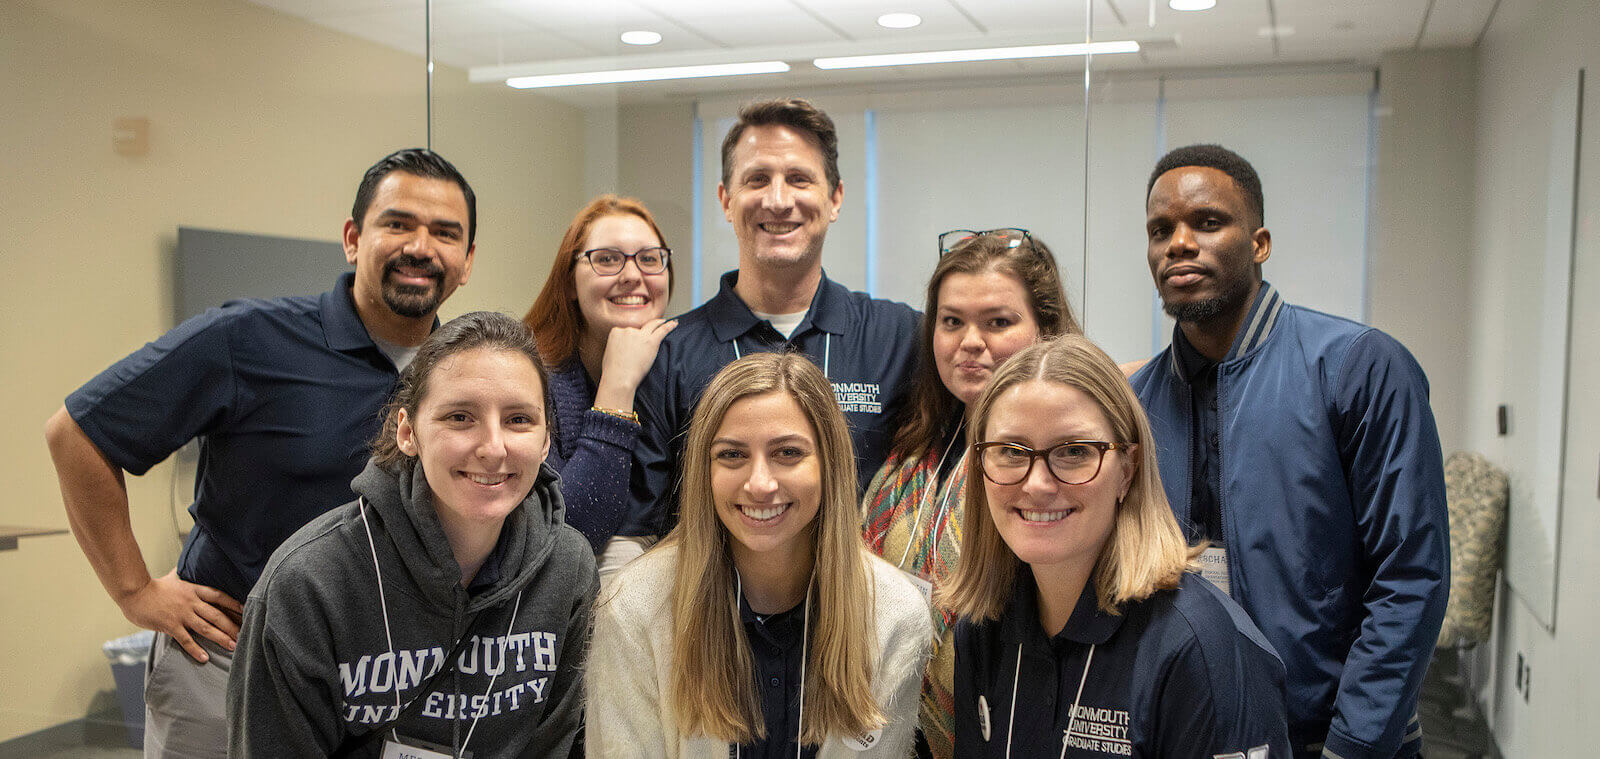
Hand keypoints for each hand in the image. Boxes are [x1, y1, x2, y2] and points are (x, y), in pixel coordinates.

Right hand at [117, 569, 243, 662]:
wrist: (134, 593)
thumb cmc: (153, 586)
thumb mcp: (173, 577)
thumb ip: (183, 575)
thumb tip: (185, 566)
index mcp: (193, 590)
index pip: (219, 596)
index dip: (233, 603)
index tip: (245, 611)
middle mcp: (191, 602)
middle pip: (217, 614)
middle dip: (232, 626)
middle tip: (243, 635)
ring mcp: (181, 614)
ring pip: (206, 628)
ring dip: (220, 638)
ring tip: (232, 646)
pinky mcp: (170, 625)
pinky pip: (186, 640)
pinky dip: (196, 650)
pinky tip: (204, 658)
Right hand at [594, 318, 677, 409]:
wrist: (619, 379)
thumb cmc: (613, 371)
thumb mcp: (608, 353)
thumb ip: (615, 346)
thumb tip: (620, 348)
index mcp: (616, 331)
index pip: (627, 330)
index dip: (632, 336)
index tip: (636, 339)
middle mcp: (628, 330)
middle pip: (639, 329)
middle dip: (644, 332)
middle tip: (652, 331)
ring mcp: (640, 335)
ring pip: (652, 326)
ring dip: (659, 324)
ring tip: (666, 323)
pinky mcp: (651, 341)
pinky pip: (662, 330)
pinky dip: (669, 326)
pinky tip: (674, 324)